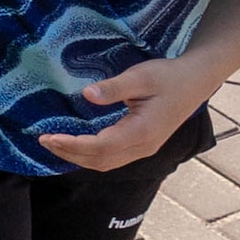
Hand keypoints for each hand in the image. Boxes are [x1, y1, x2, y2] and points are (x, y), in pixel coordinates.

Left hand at [45, 49, 221, 170]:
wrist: (195, 81)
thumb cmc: (169, 76)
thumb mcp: (141, 76)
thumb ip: (114, 87)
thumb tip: (87, 95)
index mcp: (142, 132)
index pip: (99, 147)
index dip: (72, 145)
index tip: (48, 137)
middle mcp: (143, 146)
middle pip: (100, 160)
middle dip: (69, 154)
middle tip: (44, 141)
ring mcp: (144, 149)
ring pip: (106, 163)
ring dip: (78, 157)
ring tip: (55, 145)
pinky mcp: (143, 145)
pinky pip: (112, 158)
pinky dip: (91, 156)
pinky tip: (77, 146)